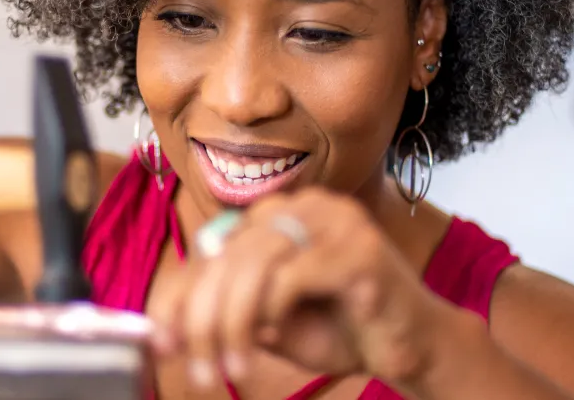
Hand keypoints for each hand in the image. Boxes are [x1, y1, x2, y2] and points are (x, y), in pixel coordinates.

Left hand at [147, 187, 442, 389]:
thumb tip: (167, 327)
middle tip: (194, 367)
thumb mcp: (270, 321)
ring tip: (227, 368)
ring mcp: (335, 222)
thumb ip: (228, 312)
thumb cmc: (342, 330)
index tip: (160, 341)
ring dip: (230, 324)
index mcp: (281, 213)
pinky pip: (291, 277)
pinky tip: (268, 341)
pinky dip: (269, 313)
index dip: (179, 296)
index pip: (211, 246)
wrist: (413, 347)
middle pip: (226, 254)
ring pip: (253, 264)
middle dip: (200, 318)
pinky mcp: (359, 249)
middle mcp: (306, 205)